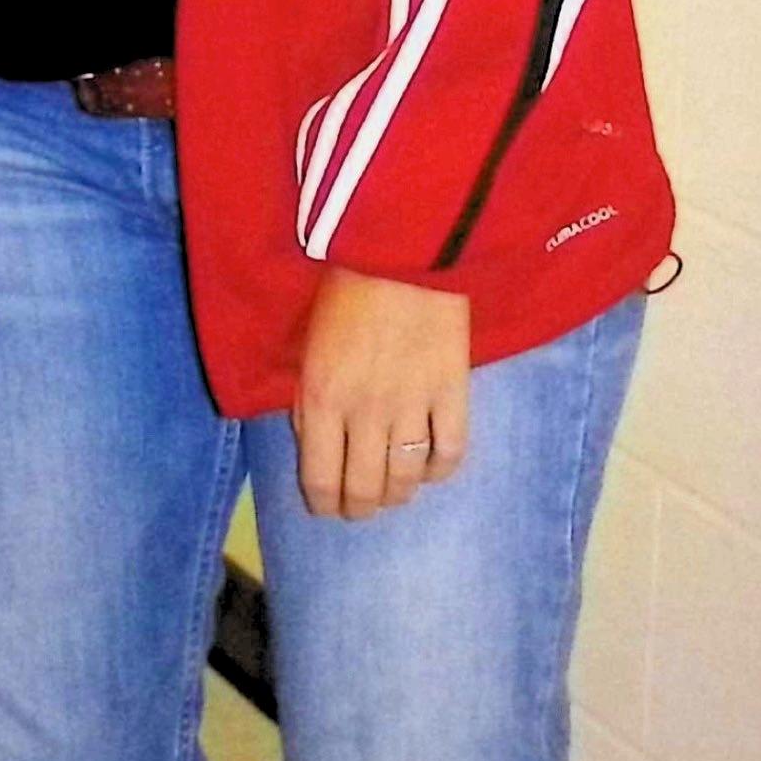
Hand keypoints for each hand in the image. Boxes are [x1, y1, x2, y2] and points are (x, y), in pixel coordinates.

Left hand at [292, 269, 469, 519]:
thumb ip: (307, 397)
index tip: (327, 507)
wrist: (401, 252)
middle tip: (361, 507)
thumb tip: (313, 442)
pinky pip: (451, 454)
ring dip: (398, 494)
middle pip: (364, 490)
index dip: (324, 504)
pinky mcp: (454, 394)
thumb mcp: (307, 347)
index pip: (320, 479)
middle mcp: (364, 413)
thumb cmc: (343, 292)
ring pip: (406, 480)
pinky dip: (440, 470)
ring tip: (394, 490)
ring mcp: (413, 407)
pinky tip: (430, 466)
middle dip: (360, 508)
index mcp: (320, 399)